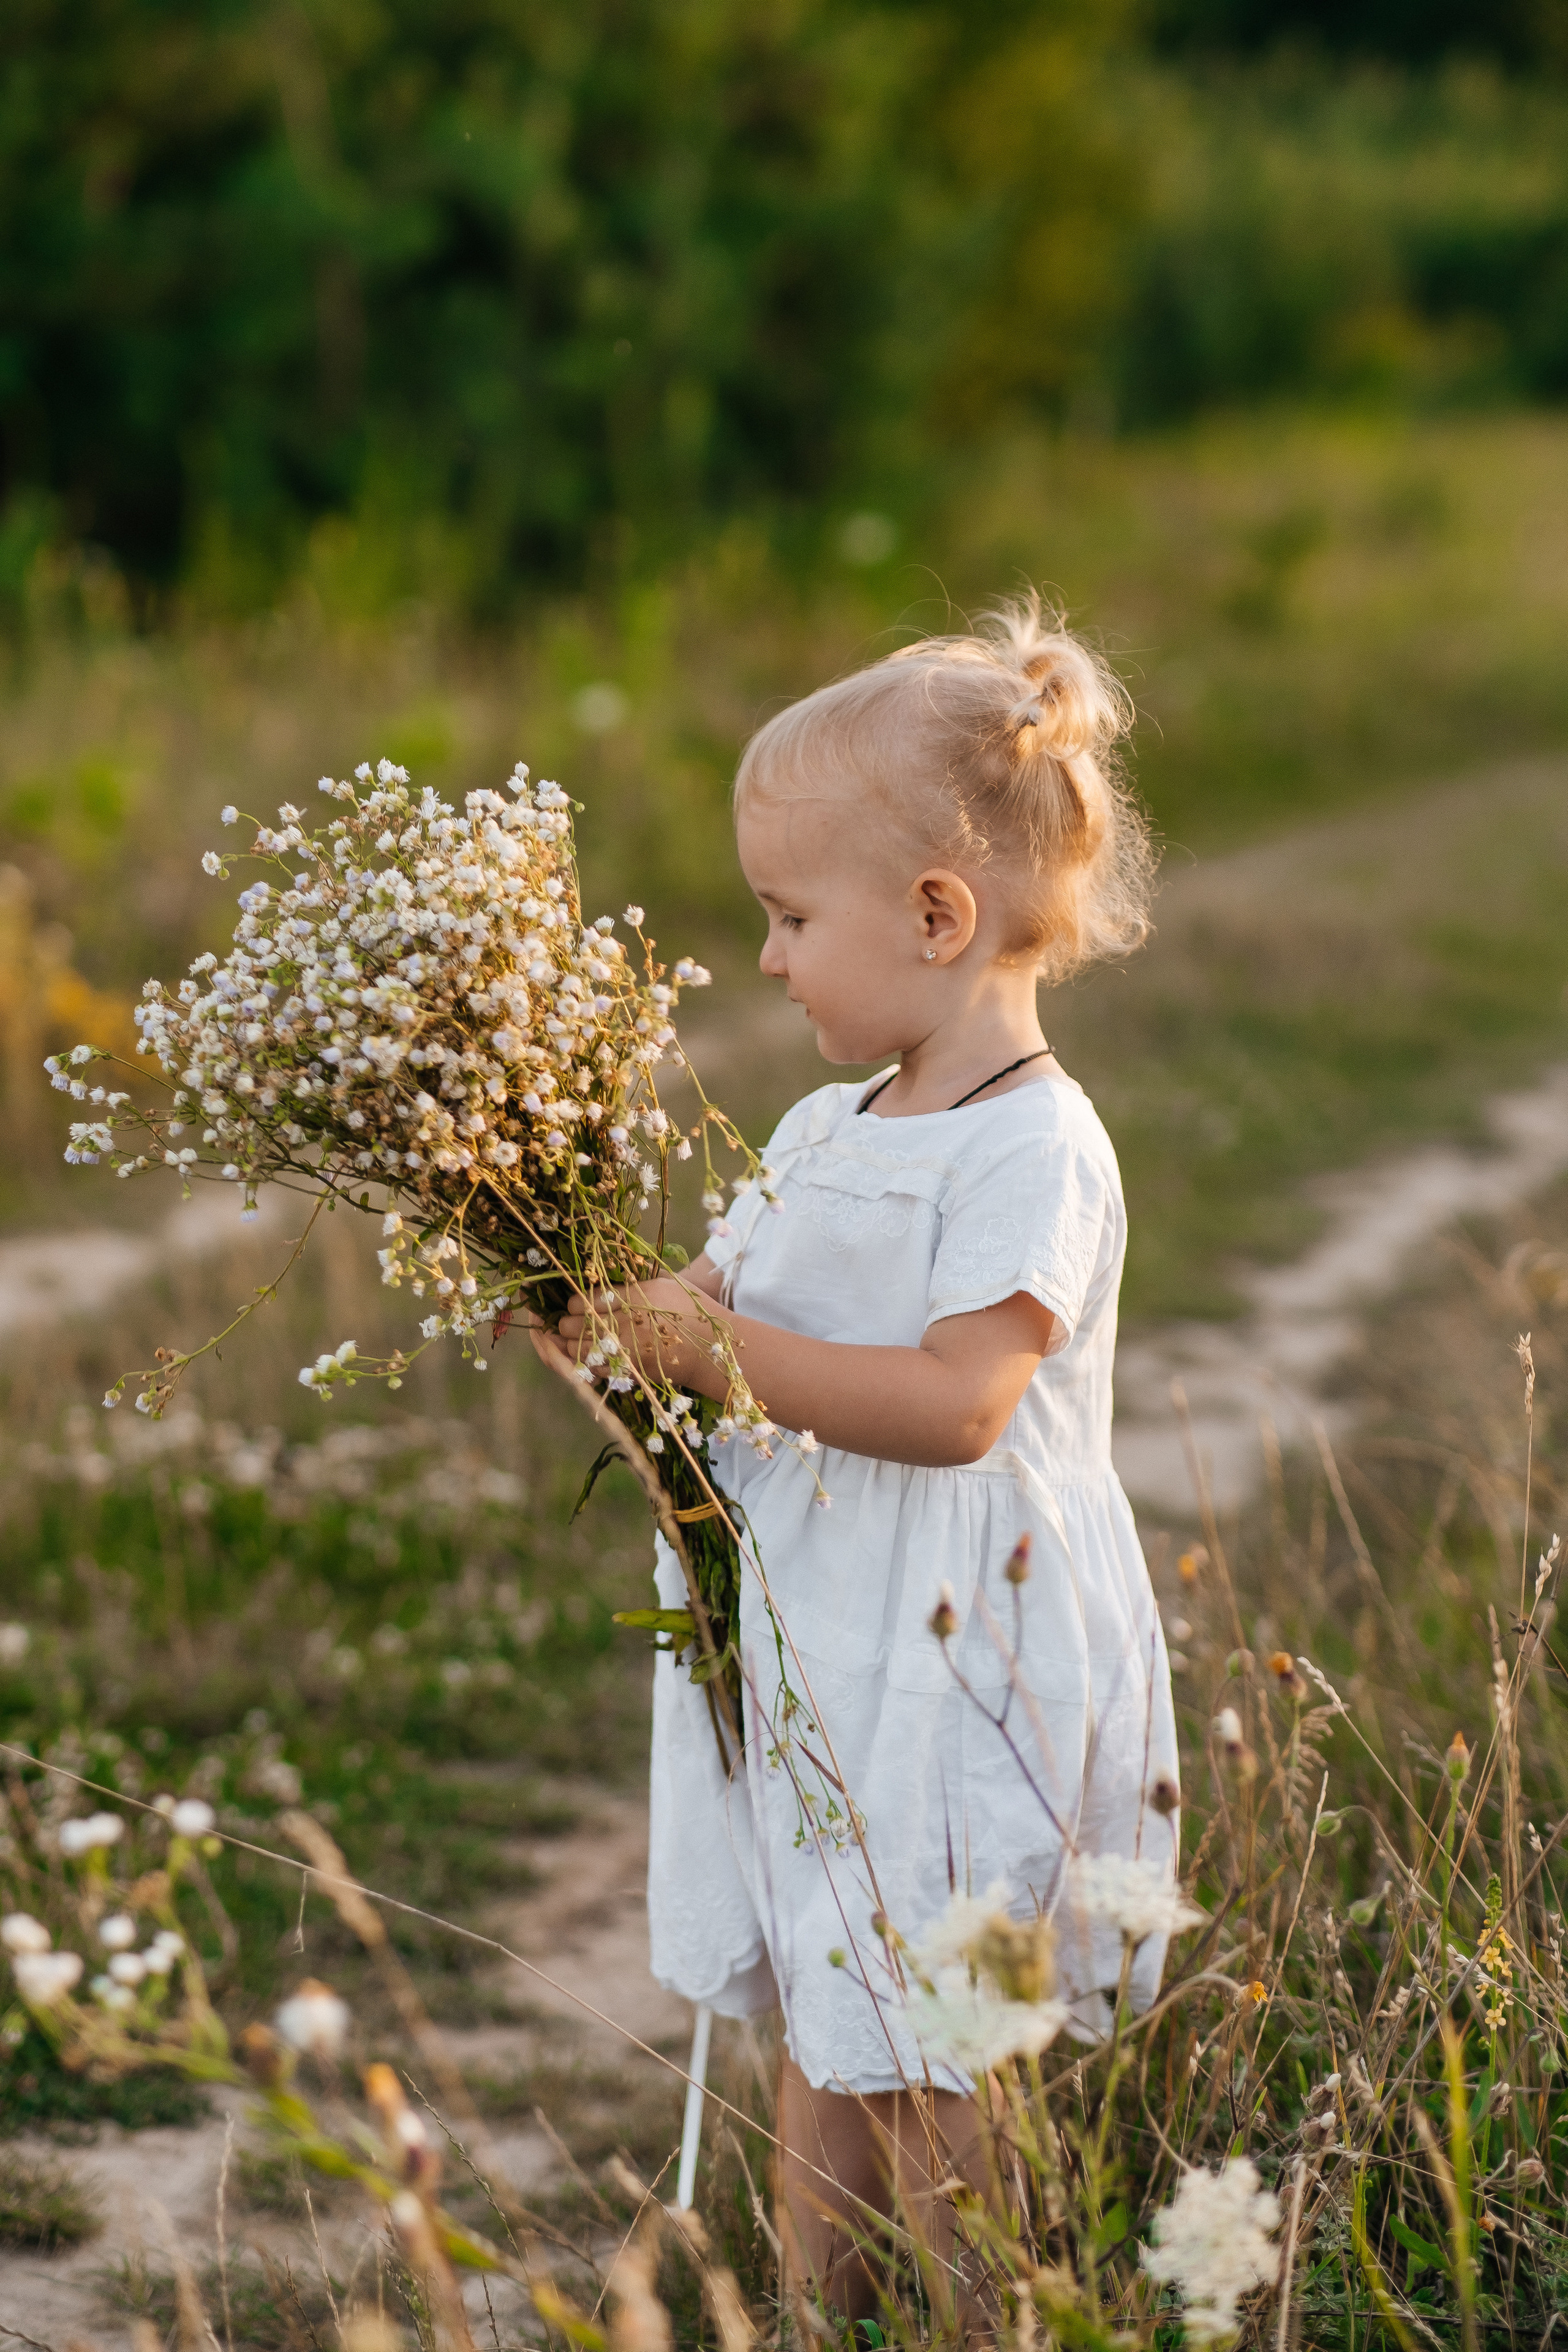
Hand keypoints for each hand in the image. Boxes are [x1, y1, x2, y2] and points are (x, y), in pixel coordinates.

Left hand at [554, 1277, 725, 1388]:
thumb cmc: (691, 1310)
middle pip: (576, 1324)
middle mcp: (628, 1324)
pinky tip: (588, 1357)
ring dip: (570, 1345)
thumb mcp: (665, 1284)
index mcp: (635, 1297)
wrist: (711, 1351)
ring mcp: (627, 1351)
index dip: (575, 1303)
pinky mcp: (630, 1372)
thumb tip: (603, 1277)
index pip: (586, 1300)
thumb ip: (634, 1282)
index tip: (576, 1304)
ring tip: (573, 1340)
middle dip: (567, 1323)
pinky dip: (586, 1364)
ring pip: (579, 1350)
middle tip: (567, 1322)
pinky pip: (595, 1370)